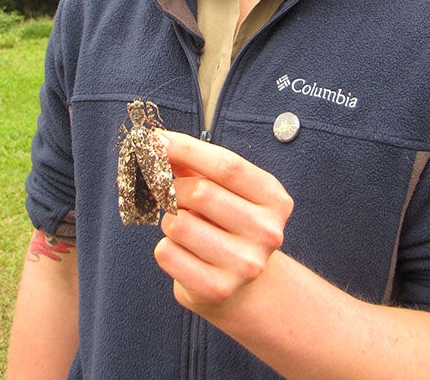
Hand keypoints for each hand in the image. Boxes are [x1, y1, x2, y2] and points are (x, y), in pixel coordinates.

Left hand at [154, 131, 293, 317]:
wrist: (240, 286)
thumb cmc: (226, 224)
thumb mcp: (223, 189)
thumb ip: (194, 164)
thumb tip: (155, 142)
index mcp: (274, 199)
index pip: (228, 165)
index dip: (187, 148)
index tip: (155, 139)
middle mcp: (267, 232)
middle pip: (201, 193)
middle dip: (173, 188)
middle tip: (169, 193)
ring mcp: (245, 264)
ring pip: (179, 224)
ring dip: (170, 220)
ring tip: (184, 228)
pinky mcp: (218, 290)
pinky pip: (167, 253)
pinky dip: (165, 248)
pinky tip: (183, 253)